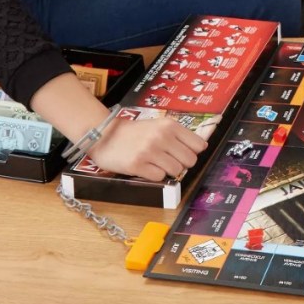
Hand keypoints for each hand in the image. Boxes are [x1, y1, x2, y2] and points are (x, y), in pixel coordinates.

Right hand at [88, 115, 207, 180]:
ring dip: (168, 170)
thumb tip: (199, 149)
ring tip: (156, 163)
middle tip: (169, 160)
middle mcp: (162, 137)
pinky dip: (154, 175)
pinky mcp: (137, 165)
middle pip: (190, 160)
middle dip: (182, 163)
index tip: (183, 153)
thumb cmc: (135, 132)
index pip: (199, 145)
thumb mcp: (159, 125)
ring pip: (176, 171)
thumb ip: (177, 135)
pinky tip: (146, 167)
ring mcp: (150, 151)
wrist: (105, 135)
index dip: (192, 152)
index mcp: (170, 125)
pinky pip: (159, 177)